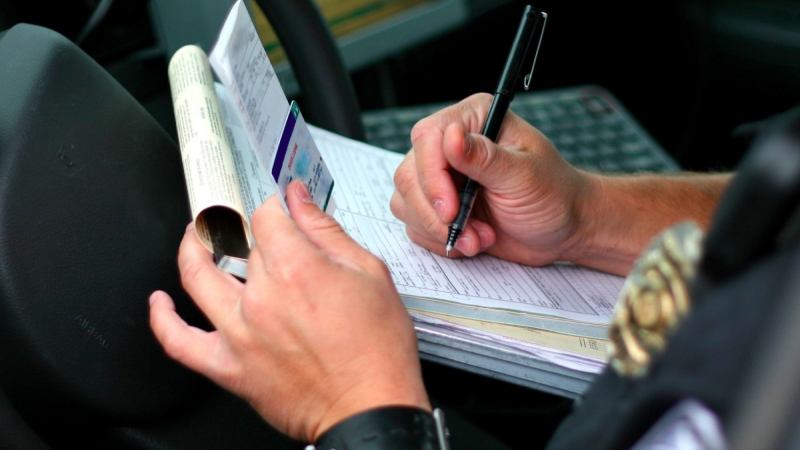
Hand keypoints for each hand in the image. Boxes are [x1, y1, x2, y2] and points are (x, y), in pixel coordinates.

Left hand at [149, 181, 429, 441]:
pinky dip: (163, 319)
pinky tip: (161, 303)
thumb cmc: (377, 349)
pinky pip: (179, 342)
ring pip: (196, 277)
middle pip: (239, 244)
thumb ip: (327, 232)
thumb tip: (300, 200)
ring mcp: (239, 333)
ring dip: (191, 249)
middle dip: (249, 229)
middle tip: (256, 227)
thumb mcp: (369, 274)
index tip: (279, 207)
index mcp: (296, 269)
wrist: (371, 408)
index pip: (266, 215)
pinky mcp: (229, 367)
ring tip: (195, 238)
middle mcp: (261, 297)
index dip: (273, 204)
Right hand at [391, 93, 594, 266]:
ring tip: (479, 238)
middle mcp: (452, 144)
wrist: (563, 229)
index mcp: (475, 119)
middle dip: (435, 212)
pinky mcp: (438, 205)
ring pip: (406, 201)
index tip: (451, 210)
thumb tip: (451, 137)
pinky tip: (473, 241)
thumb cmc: (554, 195)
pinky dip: (440, 239)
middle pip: (410, 174)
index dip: (432, 177)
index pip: (428, 138)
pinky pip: (415, 223)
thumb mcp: (524, 176)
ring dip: (439, 229)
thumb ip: (485, 158)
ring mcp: (442, 176)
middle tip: (468, 232)